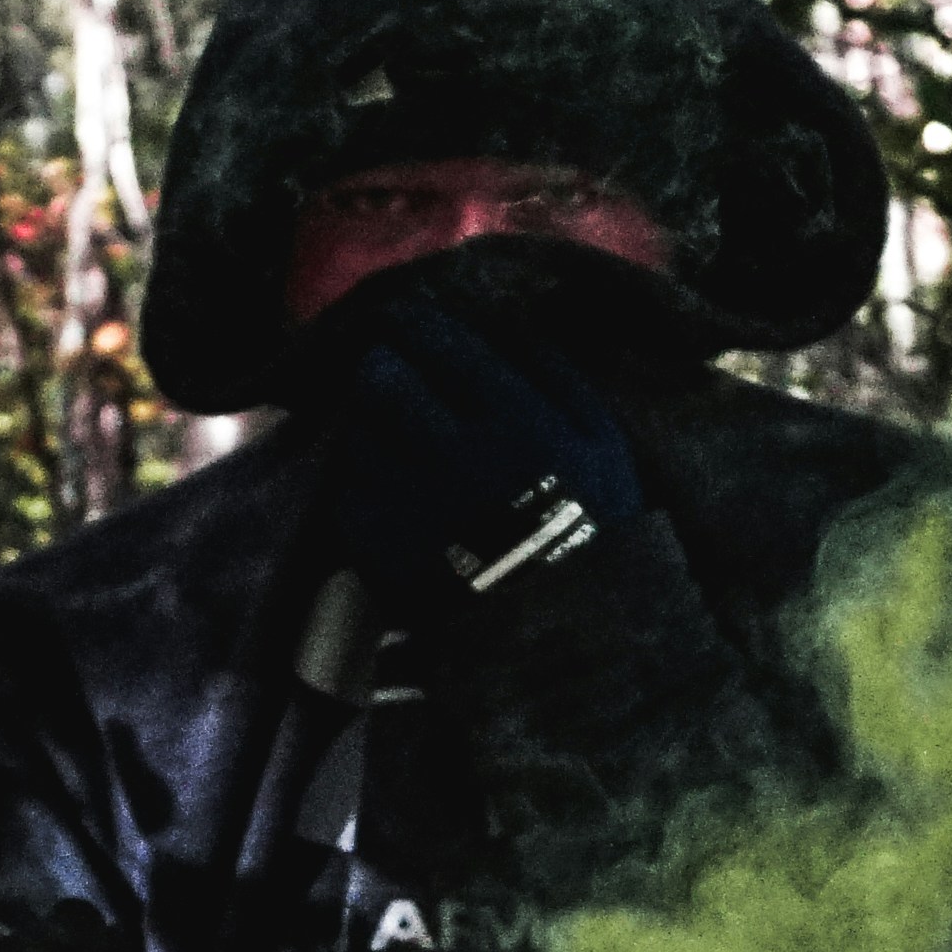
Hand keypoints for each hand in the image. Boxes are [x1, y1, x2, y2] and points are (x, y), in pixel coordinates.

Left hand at [314, 283, 645, 616]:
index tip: (413, 322)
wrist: (561, 631)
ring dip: (372, 421)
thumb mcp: (602, 440)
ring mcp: (405, 498)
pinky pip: (349, 485)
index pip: (439, 340)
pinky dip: (364, 478)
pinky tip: (392, 486)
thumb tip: (505, 320)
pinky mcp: (374, 543)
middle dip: (384, 366)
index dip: (418, 324)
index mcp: (511, 417)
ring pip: (359, 427)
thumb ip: (556, 373)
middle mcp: (449, 449)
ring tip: (393, 432)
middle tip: (392, 371)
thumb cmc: (589, 525)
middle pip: (381, 375)